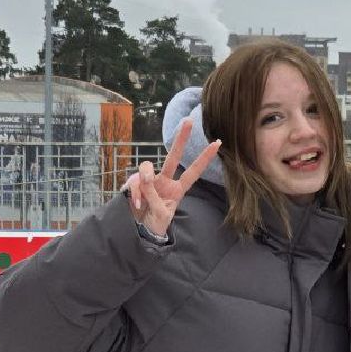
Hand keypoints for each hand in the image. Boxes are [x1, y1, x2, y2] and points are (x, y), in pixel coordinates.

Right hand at [122, 118, 221, 237]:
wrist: (140, 231)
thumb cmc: (156, 223)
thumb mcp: (161, 214)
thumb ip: (154, 196)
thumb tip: (145, 178)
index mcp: (177, 190)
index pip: (193, 172)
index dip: (204, 158)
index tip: (217, 143)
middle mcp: (164, 181)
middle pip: (173, 156)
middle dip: (181, 139)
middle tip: (189, 121)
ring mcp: (149, 181)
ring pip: (146, 168)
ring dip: (145, 180)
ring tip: (143, 200)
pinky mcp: (135, 183)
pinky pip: (133, 182)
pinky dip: (134, 193)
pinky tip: (137, 204)